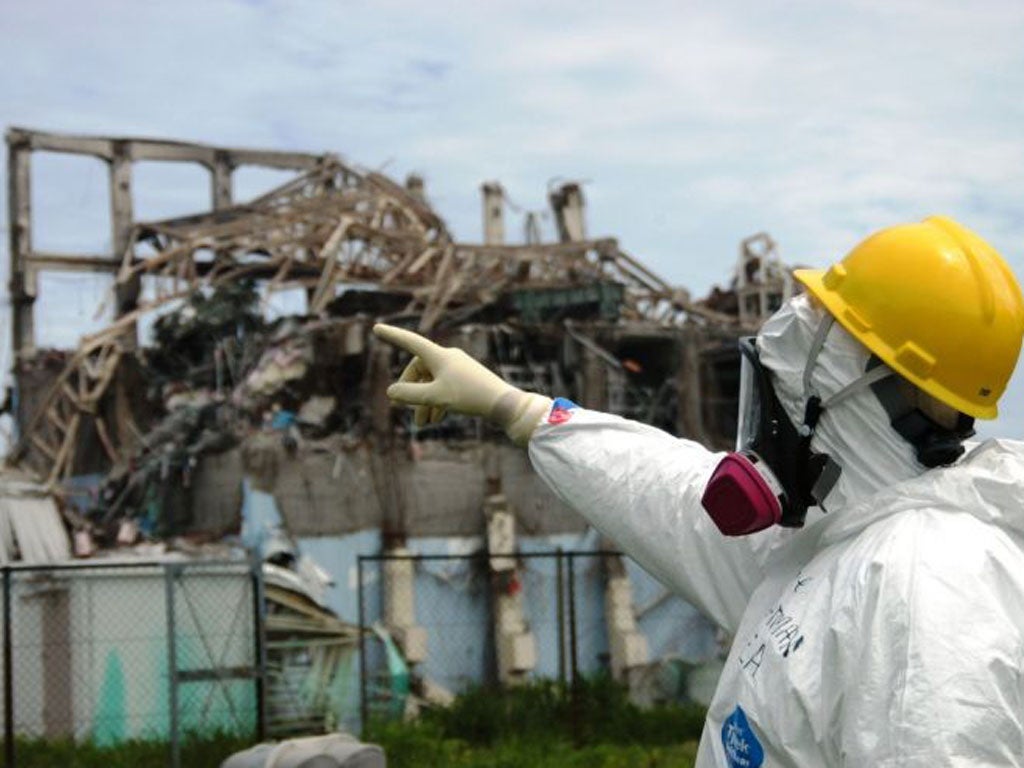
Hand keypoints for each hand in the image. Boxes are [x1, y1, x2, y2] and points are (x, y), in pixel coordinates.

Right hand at [372, 324, 551, 445]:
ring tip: (423, 424)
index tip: (376, 328)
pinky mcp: (467, 379)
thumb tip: (391, 392)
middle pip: (419, 370)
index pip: (410, 342)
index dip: (392, 336)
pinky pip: (445, 387)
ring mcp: (458, 368)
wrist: (503, 404)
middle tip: (403, 410)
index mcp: (439, 355)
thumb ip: (410, 395)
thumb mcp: (435, 397)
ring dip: (424, 402)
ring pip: (432, 383)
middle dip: (411, 391)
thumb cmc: (469, 396)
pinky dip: (437, 402)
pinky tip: (437, 419)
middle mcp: (448, 357)